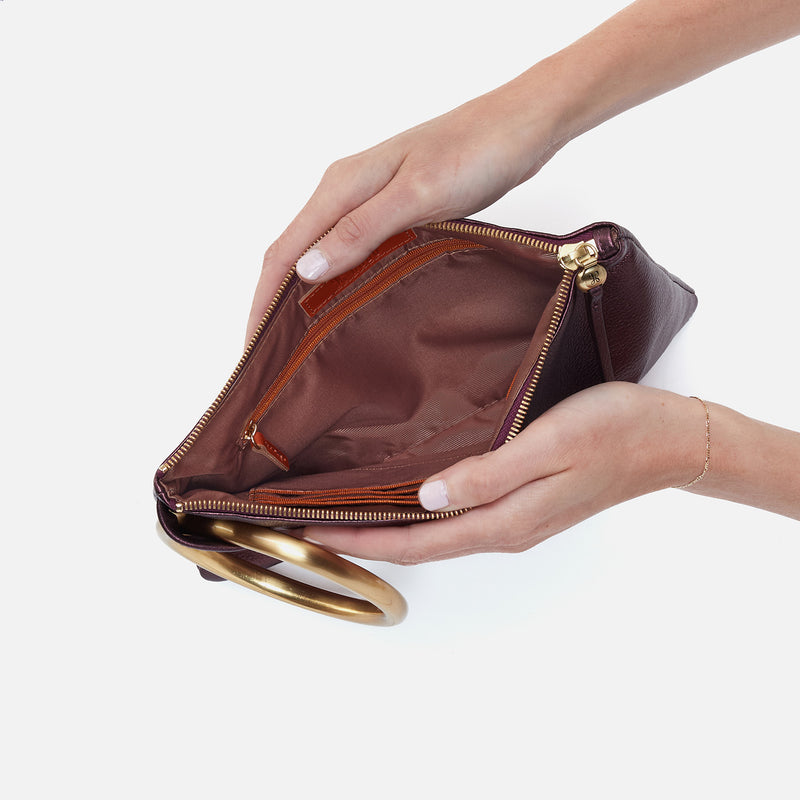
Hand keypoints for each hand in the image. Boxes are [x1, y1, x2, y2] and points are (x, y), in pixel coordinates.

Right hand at [246, 73, 568, 340]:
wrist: (520, 126)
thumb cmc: (475, 153)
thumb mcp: (416, 195)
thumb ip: (360, 231)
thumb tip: (306, 270)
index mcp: (342, 186)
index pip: (283, 251)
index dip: (262, 302)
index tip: (254, 349)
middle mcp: (345, 191)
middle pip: (292, 252)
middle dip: (273, 303)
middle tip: (271, 356)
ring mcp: (367, 199)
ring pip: (319, 252)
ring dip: (301, 294)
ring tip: (297, 341)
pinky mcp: (391, 207)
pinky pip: (348, 249)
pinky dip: (334, 279)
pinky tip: (342, 304)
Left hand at [302, 383, 706, 563]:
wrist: (669, 439)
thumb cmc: (614, 431)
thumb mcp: (550, 445)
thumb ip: (490, 475)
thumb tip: (428, 497)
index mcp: (503, 520)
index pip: (414, 542)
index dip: (359, 541)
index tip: (309, 532)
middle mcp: (502, 527)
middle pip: (418, 545)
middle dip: (362, 539)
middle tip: (311, 525)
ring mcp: (514, 518)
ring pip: (434, 532)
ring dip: (387, 527)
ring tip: (345, 511)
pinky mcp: (522, 501)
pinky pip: (456, 515)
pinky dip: (419, 512)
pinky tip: (406, 494)